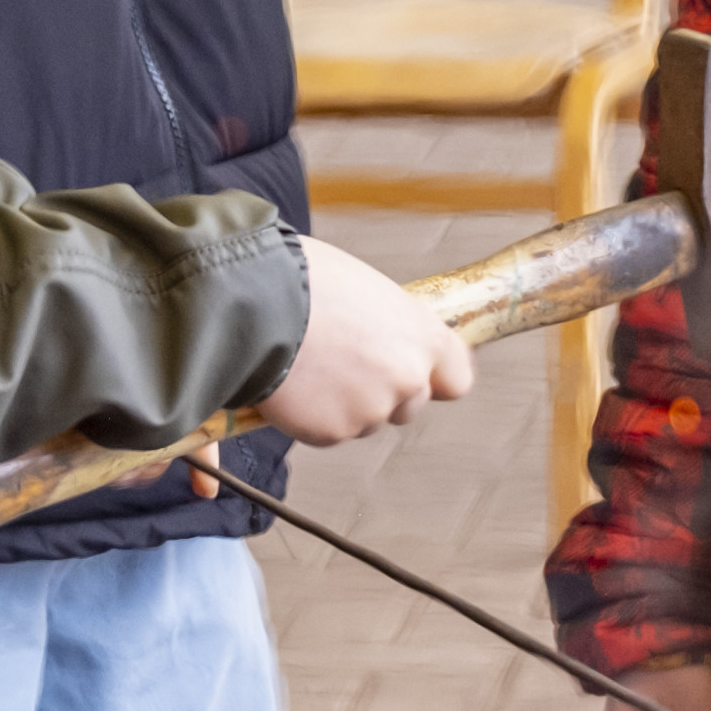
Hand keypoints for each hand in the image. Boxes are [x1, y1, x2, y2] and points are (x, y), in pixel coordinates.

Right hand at [253, 238, 474, 445]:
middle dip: (379, 392)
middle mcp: (406, 378)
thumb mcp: (365, 288)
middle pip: (407, 404)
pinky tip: (291, 382)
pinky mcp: (331, 432)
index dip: (434, 378)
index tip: (412, 370)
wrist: (254, 302)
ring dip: (342, 404)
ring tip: (308, 365)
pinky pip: (325, 431)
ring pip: (363, 420)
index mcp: (422, 336)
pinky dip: (309, 415)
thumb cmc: (305, 278)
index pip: (456, 379)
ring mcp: (370, 410)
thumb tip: (378, 335)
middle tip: (340, 363)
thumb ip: (387, 324)